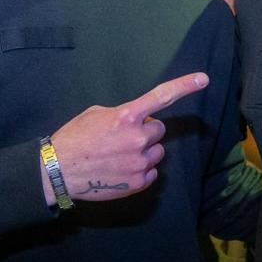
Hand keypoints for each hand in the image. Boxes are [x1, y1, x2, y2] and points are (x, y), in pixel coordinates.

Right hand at [46, 73, 208, 202]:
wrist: (58, 172)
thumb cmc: (75, 138)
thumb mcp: (96, 114)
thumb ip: (123, 114)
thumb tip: (140, 120)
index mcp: (126, 116)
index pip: (161, 97)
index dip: (184, 86)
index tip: (203, 79)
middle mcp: (137, 137)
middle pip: (159, 130)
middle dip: (146, 132)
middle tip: (123, 138)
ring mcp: (140, 161)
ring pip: (157, 151)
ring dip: (144, 151)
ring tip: (119, 155)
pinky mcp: (139, 182)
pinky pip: (152, 172)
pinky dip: (141, 170)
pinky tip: (120, 169)